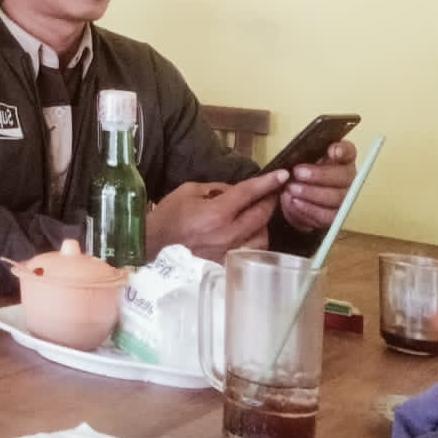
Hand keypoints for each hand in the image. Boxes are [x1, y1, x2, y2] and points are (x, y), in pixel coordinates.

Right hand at [145, 171, 287, 261]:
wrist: (154, 243)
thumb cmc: (170, 214)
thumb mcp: (190, 190)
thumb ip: (217, 189)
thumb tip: (235, 191)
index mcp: (218, 212)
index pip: (249, 194)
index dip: (268, 182)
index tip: (283, 175)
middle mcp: (228, 233)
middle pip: (261, 216)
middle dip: (271, 200)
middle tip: (274, 191)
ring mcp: (229, 250)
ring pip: (262, 237)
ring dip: (265, 223)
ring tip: (260, 214)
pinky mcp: (227, 262)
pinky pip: (251, 251)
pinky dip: (256, 240)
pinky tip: (251, 232)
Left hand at [279, 140, 355, 232]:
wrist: (293, 198)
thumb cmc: (298, 173)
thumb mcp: (296, 161)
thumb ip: (299, 156)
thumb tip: (290, 162)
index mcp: (341, 158)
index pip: (349, 151)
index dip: (343, 151)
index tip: (332, 151)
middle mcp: (347, 177)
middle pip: (344, 176)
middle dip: (320, 175)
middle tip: (298, 173)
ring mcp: (344, 198)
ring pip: (337, 197)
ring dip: (312, 193)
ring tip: (292, 189)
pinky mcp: (336, 216)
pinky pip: (328, 215)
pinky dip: (310, 209)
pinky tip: (296, 202)